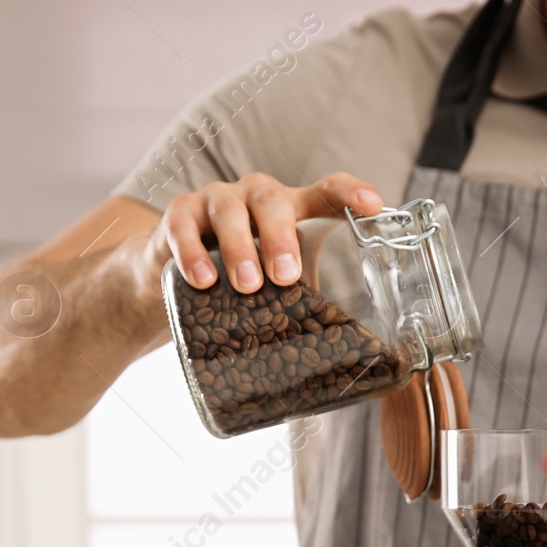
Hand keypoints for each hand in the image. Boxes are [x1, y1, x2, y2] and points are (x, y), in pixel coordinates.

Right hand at [155, 171, 383, 293]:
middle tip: (286, 276)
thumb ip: (304, 302)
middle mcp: (254, 197)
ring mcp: (215, 202)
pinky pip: (184, 227)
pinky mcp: (178, 215)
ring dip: (239, 248)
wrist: (173, 276)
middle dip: (280, 238)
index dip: (349, 194)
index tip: (372, 206)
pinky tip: (203, 281)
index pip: (324, 191)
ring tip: (247, 285)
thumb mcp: (275, 286)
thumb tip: (349, 355)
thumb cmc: (239, 280)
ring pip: (229, 212)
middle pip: (272, 201)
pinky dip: (193, 254)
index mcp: (290, 210)